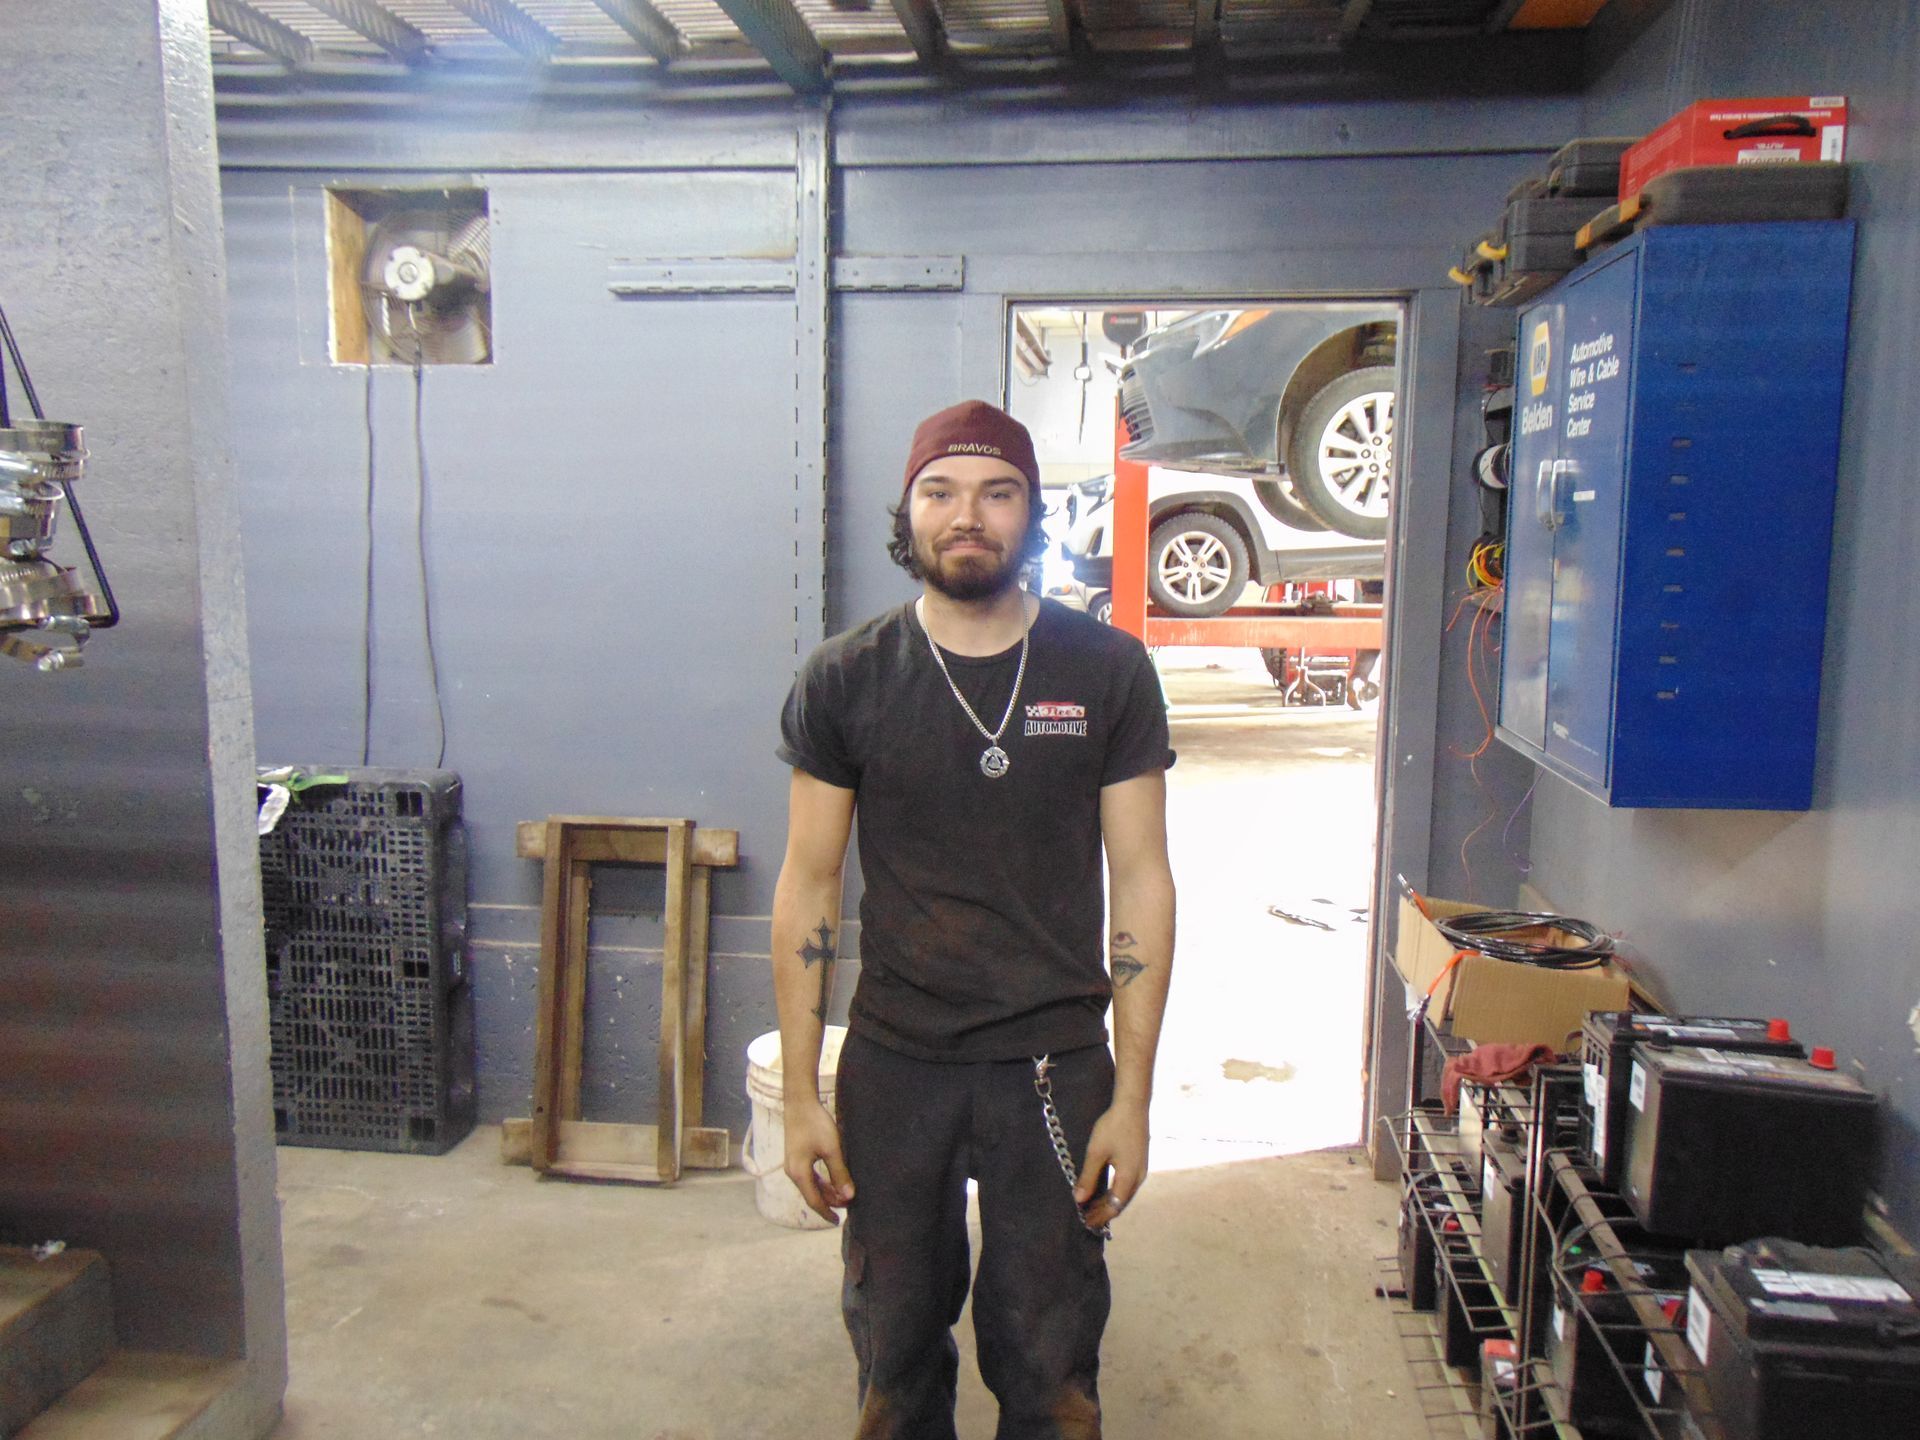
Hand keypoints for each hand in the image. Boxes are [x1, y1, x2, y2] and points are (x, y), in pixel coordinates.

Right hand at [784, 1097, 854, 1224]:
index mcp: (799, 1173)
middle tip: (848, 1205)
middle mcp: (792, 1172)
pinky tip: (832, 1182)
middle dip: (829, 1202)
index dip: (827, 1213)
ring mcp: (792, 1165)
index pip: (814, 1201)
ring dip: (826, 1192)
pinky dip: (821, 1183)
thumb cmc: (816, 1124)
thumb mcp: (831, 1149)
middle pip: (812, 1195)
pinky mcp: (796, 1157)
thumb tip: (849, 1196)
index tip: (838, 1221)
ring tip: (843, 1196)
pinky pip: (809, 1177)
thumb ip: (840, 1173)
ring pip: (811, 1186)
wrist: (800, 1103)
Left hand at [1073, 1097, 1148, 1229]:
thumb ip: (1088, 1177)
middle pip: (1120, 1204)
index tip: (1085, 1223)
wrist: (1133, 1105)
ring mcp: (1141, 1170)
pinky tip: (1103, 1191)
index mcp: (1129, 1178)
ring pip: (1124, 1195)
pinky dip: (1114, 1193)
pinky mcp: (1140, 1163)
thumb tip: (1079, 1199)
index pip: (1114, 1207)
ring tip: (1092, 1207)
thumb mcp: (1096, 1152)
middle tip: (1085, 1218)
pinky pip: (1127, 1185)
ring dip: (1108, 1203)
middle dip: (1103, 1212)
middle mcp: (1139, 1178)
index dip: (1100, 1217)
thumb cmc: (1113, 1127)